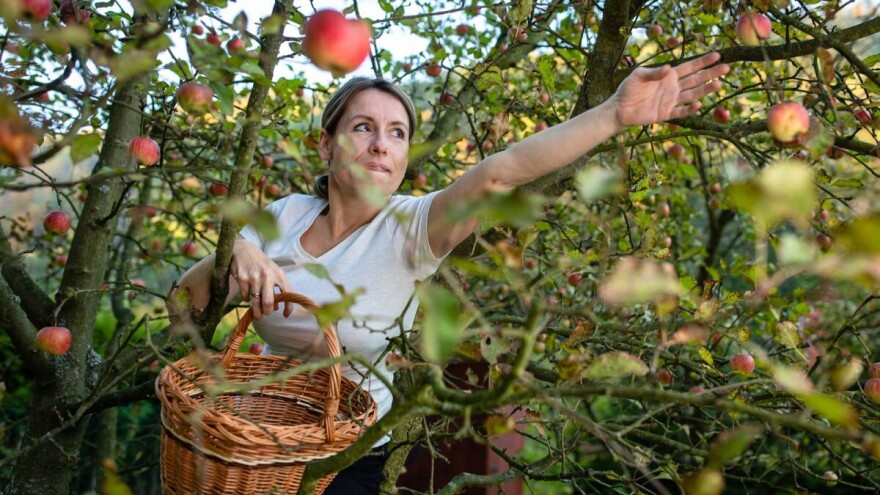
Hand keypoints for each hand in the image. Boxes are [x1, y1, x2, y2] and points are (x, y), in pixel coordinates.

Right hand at [230, 238, 293, 319]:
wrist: (243, 249)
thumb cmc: (261, 263)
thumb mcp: (272, 272)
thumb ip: (277, 288)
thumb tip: (276, 308)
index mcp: (279, 274)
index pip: (288, 294)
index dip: (289, 307)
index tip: (286, 315)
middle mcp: (268, 276)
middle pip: (269, 302)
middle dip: (267, 312)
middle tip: (266, 314)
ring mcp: (254, 277)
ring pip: (256, 302)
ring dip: (256, 312)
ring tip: (257, 315)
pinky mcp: (242, 279)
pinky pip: (245, 297)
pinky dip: (247, 300)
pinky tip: (248, 296)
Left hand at [611, 52, 729, 127]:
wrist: (619, 109)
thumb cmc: (628, 89)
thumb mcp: (638, 76)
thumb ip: (654, 73)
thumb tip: (669, 68)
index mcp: (668, 76)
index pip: (689, 67)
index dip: (703, 62)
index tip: (717, 56)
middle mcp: (673, 87)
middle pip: (696, 79)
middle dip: (711, 73)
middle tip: (726, 68)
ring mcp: (671, 101)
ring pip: (692, 94)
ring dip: (705, 90)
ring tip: (719, 84)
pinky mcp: (666, 114)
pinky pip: (681, 111)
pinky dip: (690, 109)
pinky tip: (698, 104)